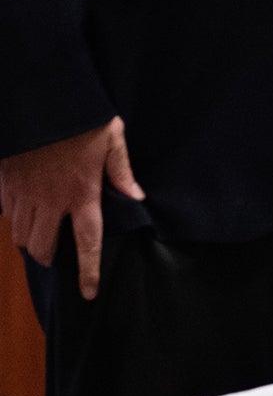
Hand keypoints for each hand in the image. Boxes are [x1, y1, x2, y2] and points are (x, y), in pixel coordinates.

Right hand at [0, 118, 145, 298]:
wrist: (41, 102)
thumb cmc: (82, 119)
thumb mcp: (112, 139)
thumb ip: (121, 171)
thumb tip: (137, 197)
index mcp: (82, 192)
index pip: (87, 241)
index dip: (87, 271)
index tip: (88, 292)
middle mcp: (50, 200)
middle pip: (42, 247)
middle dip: (47, 257)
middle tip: (56, 255)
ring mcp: (24, 194)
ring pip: (20, 236)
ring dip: (30, 241)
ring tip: (41, 234)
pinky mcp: (6, 185)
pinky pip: (7, 215)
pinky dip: (15, 220)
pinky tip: (26, 212)